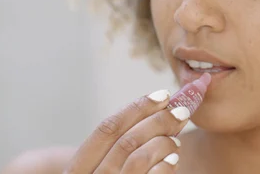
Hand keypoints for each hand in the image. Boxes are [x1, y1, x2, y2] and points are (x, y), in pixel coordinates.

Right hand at [63, 89, 189, 172]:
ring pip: (137, 157)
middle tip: (181, 110)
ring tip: (176, 142)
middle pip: (124, 140)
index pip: (105, 129)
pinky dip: (163, 167)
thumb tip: (162, 111)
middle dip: (157, 120)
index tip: (161, 94)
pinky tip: (172, 161)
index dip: (135, 108)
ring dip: (163, 143)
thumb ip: (122, 150)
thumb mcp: (107, 171)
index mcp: (78, 170)